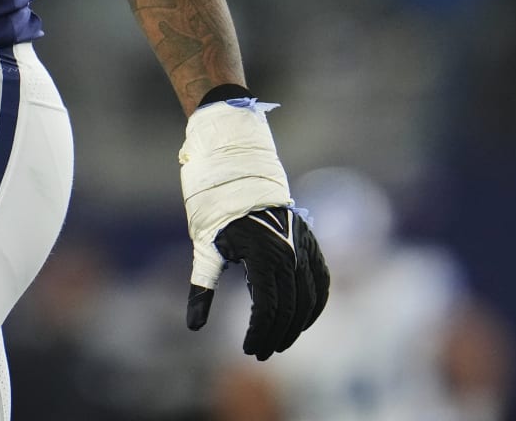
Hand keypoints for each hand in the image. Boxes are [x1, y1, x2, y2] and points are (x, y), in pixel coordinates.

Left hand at [178, 95, 331, 359]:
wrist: (238, 161)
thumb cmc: (214, 201)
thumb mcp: (204, 245)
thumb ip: (202, 287)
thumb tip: (194, 327)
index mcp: (262, 254)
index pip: (268, 307)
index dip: (259, 333)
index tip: (247, 349)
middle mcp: (289, 251)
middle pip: (290, 308)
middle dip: (275, 335)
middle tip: (260, 353)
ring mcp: (303, 244)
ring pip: (309, 297)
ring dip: (297, 325)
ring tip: (279, 342)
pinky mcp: (309, 239)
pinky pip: (321, 279)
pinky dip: (315, 303)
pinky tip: (303, 318)